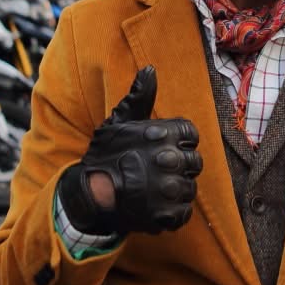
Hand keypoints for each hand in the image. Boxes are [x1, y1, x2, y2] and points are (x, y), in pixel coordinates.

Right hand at [58, 66, 201, 235]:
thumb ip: (140, 96)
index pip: (192, 135)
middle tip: (156, 172)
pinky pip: (184, 211)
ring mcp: (170, 189)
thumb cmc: (105, 155)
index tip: (162, 150)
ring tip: (152, 189)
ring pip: (190, 187)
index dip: (179, 143)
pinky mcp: (168, 214)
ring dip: (176, 190)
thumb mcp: (120, 122)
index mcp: (164, 133)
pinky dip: (172, 212)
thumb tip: (150, 69)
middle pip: (195, 162)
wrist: (89, 195)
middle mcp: (171, 159)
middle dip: (179, 167)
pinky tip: (155, 206)